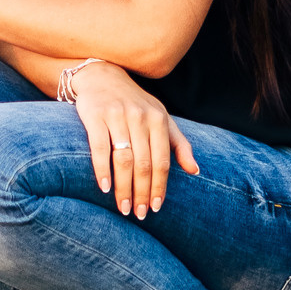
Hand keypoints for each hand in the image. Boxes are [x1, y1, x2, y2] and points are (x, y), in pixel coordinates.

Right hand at [67, 62, 198, 218]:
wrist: (101, 75)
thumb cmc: (134, 102)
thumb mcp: (160, 117)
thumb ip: (179, 143)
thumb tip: (195, 171)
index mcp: (159, 119)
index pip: (162, 160)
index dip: (159, 186)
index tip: (156, 208)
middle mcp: (140, 116)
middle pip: (144, 163)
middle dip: (142, 192)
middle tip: (138, 213)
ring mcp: (117, 115)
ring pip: (124, 159)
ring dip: (124, 187)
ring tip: (123, 207)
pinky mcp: (95, 115)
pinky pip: (100, 148)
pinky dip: (102, 170)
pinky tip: (105, 187)